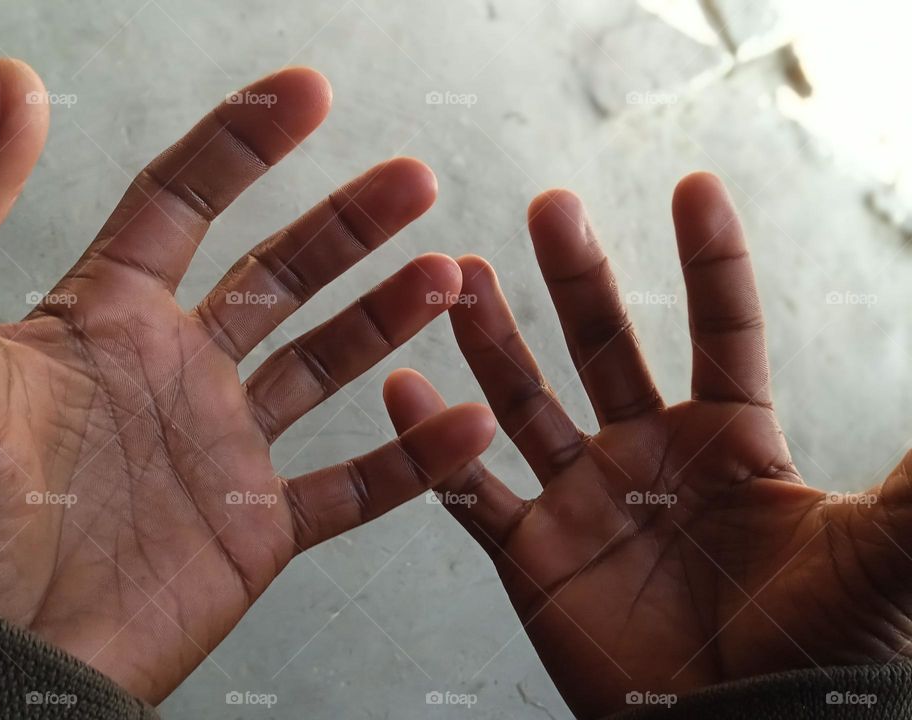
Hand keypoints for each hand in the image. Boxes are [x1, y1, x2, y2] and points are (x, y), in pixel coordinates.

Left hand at [0, 59, 494, 702]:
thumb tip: (8, 86)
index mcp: (107, 318)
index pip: (184, 200)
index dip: (243, 141)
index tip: (307, 93)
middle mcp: (176, 371)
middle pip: (280, 273)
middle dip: (349, 222)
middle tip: (413, 180)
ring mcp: (223, 447)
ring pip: (327, 365)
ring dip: (390, 318)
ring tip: (449, 278)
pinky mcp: (256, 527)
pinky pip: (351, 489)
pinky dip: (412, 462)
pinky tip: (465, 424)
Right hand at [384, 174, 911, 717]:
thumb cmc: (824, 653)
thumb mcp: (883, 552)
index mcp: (730, 443)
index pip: (720, 329)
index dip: (710, 259)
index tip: (693, 188)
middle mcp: (649, 457)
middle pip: (604, 345)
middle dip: (577, 276)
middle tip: (551, 209)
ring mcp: (584, 501)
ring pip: (525, 402)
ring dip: (492, 340)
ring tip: (462, 278)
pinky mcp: (533, 553)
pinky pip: (469, 492)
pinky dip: (431, 446)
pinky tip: (402, 387)